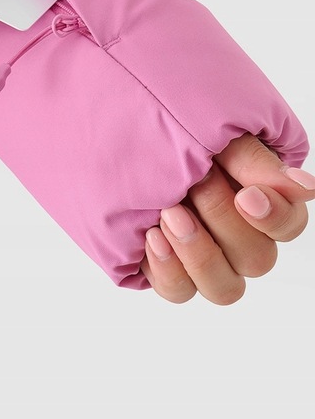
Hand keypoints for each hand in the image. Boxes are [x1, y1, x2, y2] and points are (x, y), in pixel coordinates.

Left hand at [140, 132, 313, 303]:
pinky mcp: (169, 269)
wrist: (123, 128)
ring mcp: (205, 258)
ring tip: (170, 215)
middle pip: (257, 259)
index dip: (273, 218)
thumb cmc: (175, 127)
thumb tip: (306, 188)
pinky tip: (152, 236)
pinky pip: (178, 291)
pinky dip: (168, 268)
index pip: (288, 225)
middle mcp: (238, 237)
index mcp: (260, 201)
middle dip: (223, 221)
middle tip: (196, 186)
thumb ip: (256, 161)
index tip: (247, 197)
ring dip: (199, 254)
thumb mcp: (217, 134)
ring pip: (223, 288)